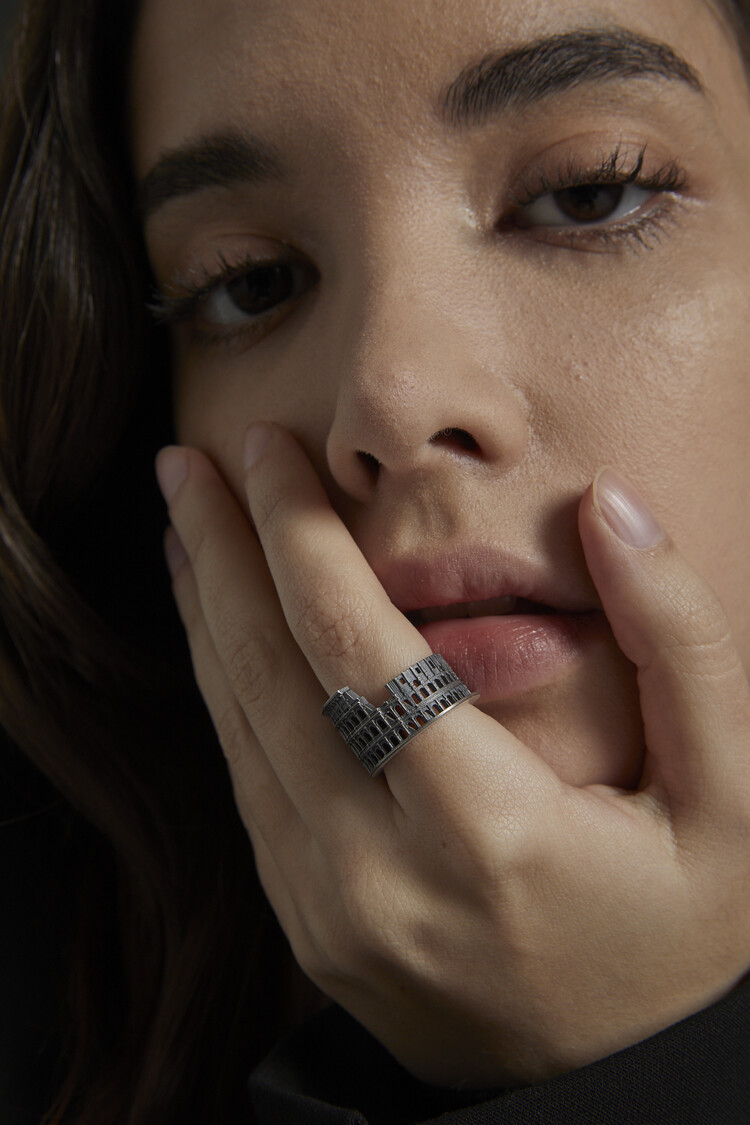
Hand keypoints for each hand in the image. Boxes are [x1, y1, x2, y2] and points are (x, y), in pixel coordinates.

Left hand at [156, 423, 749, 1087]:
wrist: (615, 1090)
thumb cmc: (680, 936)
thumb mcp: (730, 798)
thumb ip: (678, 643)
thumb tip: (612, 510)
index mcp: (487, 832)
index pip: (355, 646)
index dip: (298, 534)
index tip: (263, 449)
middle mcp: (379, 878)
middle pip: (268, 679)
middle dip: (220, 554)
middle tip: (185, 465)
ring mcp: (328, 914)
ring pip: (239, 731)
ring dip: (207, 617)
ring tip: (186, 530)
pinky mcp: (310, 927)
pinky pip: (247, 787)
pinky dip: (225, 693)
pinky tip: (220, 637)